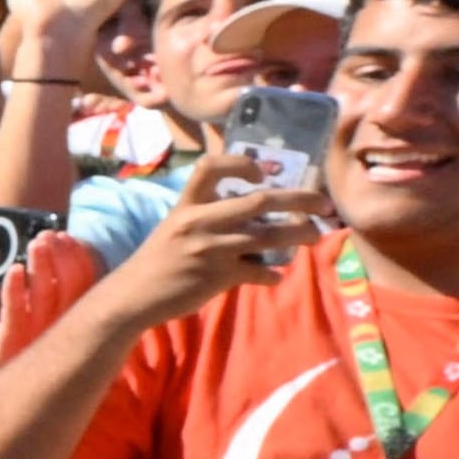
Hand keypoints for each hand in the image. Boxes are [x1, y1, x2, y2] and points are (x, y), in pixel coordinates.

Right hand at [110, 143, 327, 323]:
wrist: (135, 294)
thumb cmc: (158, 258)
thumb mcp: (176, 226)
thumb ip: (208, 215)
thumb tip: (253, 211)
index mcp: (187, 204)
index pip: (211, 167)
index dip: (241, 164)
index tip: (264, 173)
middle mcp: (199, 221)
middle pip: (258, 201)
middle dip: (298, 200)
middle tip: (323, 204)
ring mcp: (210, 249)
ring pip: (267, 236)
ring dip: (298, 235)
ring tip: (315, 235)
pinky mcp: (218, 277)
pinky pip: (258, 271)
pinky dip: (272, 274)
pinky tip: (275, 276)